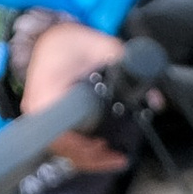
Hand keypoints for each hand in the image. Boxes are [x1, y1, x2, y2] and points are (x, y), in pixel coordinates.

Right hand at [20, 17, 131, 173]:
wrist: (49, 35)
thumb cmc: (70, 40)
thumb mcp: (103, 48)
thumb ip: (130, 69)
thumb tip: (155, 99)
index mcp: (46, 95)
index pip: (62, 135)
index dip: (84, 148)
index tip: (105, 146)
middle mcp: (37, 110)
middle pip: (63, 148)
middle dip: (92, 157)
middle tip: (118, 157)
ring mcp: (39, 117)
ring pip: (62, 150)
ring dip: (89, 158)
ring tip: (114, 158)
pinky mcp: (45, 120)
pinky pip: (61, 143)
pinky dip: (81, 152)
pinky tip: (100, 152)